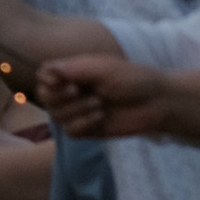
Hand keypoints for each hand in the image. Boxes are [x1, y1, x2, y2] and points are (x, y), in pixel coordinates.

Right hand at [40, 53, 171, 141]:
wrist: (156, 103)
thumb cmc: (132, 78)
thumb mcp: (102, 68)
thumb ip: (73, 69)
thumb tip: (46, 71)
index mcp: (73, 72)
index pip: (44, 75)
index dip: (47, 79)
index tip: (59, 80)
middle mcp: (71, 91)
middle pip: (44, 97)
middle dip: (60, 96)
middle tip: (78, 91)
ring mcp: (79, 111)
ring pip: (56, 116)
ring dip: (77, 110)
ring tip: (99, 104)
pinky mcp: (87, 130)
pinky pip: (70, 131)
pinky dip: (82, 124)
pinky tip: (100, 117)